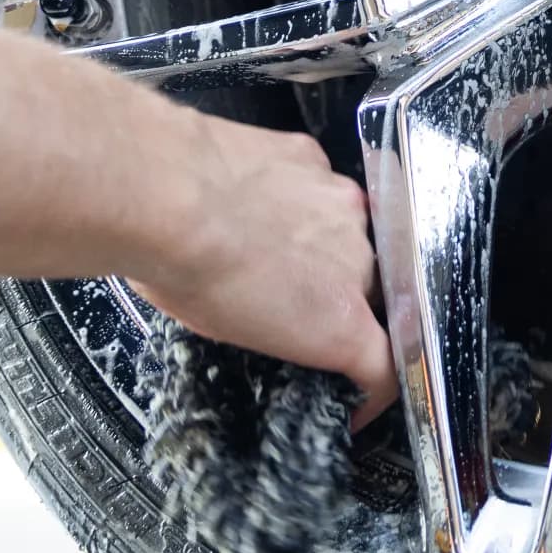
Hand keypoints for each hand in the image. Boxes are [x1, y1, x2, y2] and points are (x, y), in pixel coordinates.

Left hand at [130, 119, 396, 422]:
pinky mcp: (314, 159)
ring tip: (264, 240)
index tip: (358, 392)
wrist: (163, 194)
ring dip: (320, 243)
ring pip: (347, 232)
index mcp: (339, 322)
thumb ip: (281, 329)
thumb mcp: (230, 332)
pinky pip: (318, 186)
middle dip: (339, 299)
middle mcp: (358, 260)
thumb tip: (281, 318)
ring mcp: (341, 203)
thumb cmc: (183, 272)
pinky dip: (297, 197)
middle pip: (369, 289)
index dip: (374, 387)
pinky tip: (256, 197)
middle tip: (290, 299)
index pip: (387, 364)